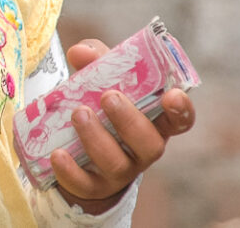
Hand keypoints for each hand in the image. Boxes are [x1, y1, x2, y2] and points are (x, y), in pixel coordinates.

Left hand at [50, 39, 195, 214]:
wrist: (74, 149)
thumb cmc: (96, 105)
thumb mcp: (98, 78)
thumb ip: (94, 59)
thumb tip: (81, 53)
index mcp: (153, 121)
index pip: (180, 120)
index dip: (182, 110)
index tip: (172, 95)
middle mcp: (141, 149)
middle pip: (150, 144)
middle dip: (130, 120)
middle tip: (108, 97)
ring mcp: (119, 171)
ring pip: (116, 163)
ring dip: (97, 138)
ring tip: (78, 113)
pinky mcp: (92, 186)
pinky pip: (84, 184)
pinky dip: (70, 170)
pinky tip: (57, 154)